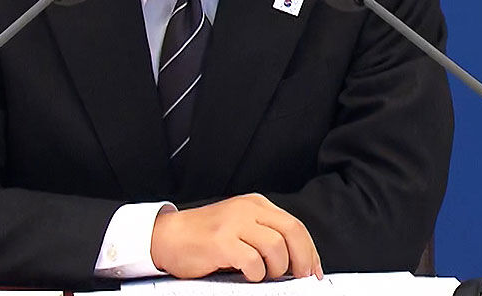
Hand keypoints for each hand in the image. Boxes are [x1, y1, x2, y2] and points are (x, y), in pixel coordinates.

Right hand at [150, 193, 322, 281]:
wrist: (168, 237)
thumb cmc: (204, 237)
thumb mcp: (239, 226)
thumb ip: (265, 235)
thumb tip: (297, 261)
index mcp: (255, 204)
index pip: (295, 225)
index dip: (309, 250)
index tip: (313, 270)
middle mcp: (247, 209)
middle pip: (292, 231)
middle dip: (302, 259)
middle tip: (299, 277)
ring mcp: (234, 224)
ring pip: (276, 247)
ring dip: (276, 269)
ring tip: (263, 274)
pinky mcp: (221, 241)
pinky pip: (253, 261)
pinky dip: (256, 273)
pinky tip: (247, 274)